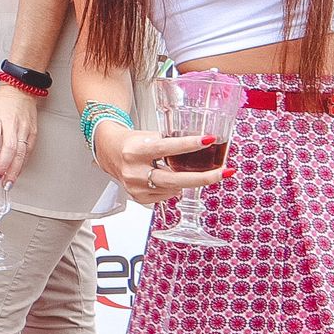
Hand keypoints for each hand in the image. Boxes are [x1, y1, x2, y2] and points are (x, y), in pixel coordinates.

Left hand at [0, 82, 39, 183]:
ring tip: (7, 183)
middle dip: (2, 166)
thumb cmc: (1, 103)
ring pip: (21, 153)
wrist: (21, 91)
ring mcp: (24, 129)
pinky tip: (16, 173)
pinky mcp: (32, 133)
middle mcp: (12, 124)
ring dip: (14, 171)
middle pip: (9, 148)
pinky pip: (27, 152)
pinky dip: (21, 165)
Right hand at [93, 122, 226, 207]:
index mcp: (136, 151)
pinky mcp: (138, 198)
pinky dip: (173, 187)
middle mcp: (134, 171)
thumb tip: (203, 146)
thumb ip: (172, 142)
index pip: (166, 148)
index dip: (189, 144)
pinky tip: (167, 178)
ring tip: (188, 170)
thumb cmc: (133, 141)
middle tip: (224, 172)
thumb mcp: (150, 135)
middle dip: (203, 177)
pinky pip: (166, 195)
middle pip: (174, 179)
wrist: (109, 152)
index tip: (209, 140)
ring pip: (174, 189)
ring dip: (187, 180)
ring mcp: (135, 188)